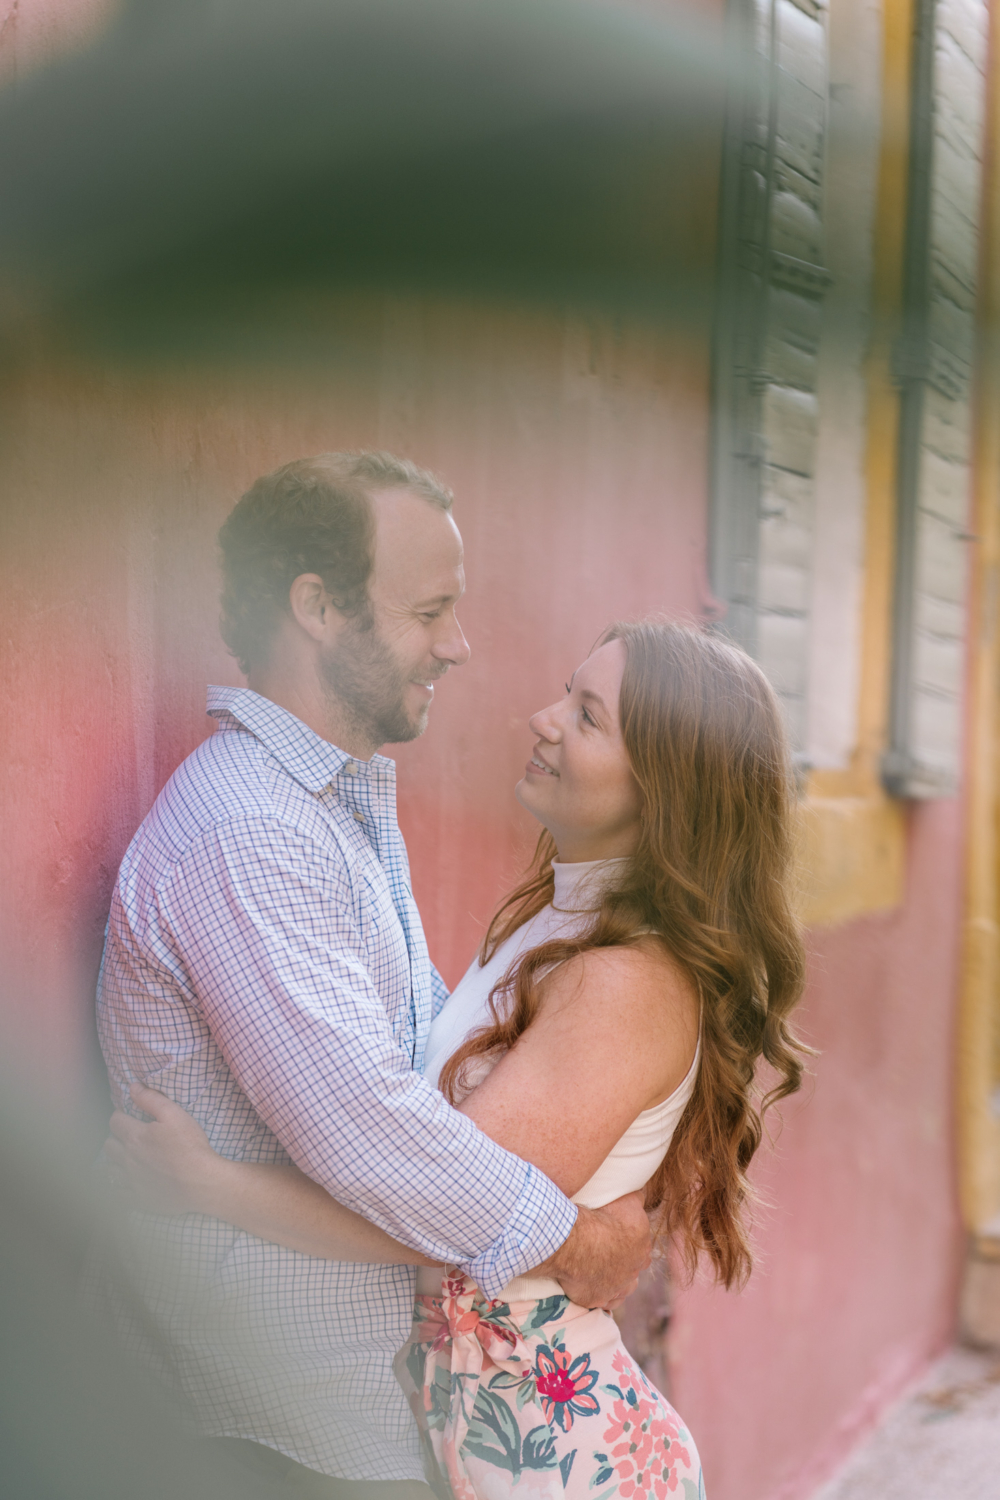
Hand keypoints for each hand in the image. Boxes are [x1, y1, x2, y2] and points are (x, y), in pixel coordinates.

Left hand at [104, 1085, 221, 1215]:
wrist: (202, 1182)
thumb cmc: (191, 1146)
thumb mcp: (175, 1114)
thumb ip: (151, 1099)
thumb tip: (133, 1087)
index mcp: (135, 1136)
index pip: (115, 1121)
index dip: (120, 1116)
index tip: (128, 1116)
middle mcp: (128, 1158)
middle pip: (109, 1145)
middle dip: (115, 1137)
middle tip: (127, 1136)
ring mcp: (131, 1180)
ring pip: (109, 1169)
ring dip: (114, 1161)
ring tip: (125, 1158)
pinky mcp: (137, 1198)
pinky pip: (117, 1193)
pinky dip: (117, 1185)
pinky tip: (125, 1181)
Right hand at [539, 1191, 651, 1308]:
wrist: (574, 1241)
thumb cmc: (599, 1216)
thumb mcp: (626, 1198)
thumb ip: (637, 1198)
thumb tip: (642, 1196)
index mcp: (643, 1242)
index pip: (642, 1241)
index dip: (629, 1237)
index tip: (616, 1233)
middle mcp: (635, 1267)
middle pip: (635, 1264)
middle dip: (626, 1259)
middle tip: (607, 1250)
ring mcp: (618, 1286)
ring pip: (626, 1286)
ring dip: (619, 1279)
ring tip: (604, 1270)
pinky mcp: (600, 1299)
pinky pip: (607, 1301)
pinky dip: (605, 1295)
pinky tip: (597, 1287)